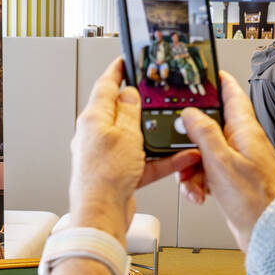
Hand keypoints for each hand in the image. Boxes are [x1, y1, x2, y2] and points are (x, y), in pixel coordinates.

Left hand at [68, 59, 201, 238]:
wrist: (102, 213)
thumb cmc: (104, 176)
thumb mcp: (125, 133)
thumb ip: (129, 110)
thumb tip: (129, 93)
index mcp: (93, 119)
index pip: (105, 86)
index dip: (117, 70)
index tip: (125, 60)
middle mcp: (97, 136)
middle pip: (121, 112)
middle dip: (141, 104)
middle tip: (155, 94)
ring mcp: (109, 156)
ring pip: (137, 139)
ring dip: (157, 136)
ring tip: (174, 131)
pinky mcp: (120, 174)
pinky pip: (144, 161)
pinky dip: (162, 160)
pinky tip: (180, 158)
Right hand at [178, 73, 274, 250]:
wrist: (262, 230)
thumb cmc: (251, 199)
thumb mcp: (220, 161)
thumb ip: (203, 134)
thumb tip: (191, 114)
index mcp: (245, 131)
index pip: (233, 95)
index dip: (219, 82)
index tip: (207, 73)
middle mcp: (243, 143)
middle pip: (210, 127)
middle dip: (191, 140)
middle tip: (182, 148)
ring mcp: (237, 161)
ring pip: (204, 152)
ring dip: (192, 168)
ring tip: (193, 183)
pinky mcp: (231, 179)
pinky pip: (207, 172)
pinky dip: (199, 182)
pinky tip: (200, 194)